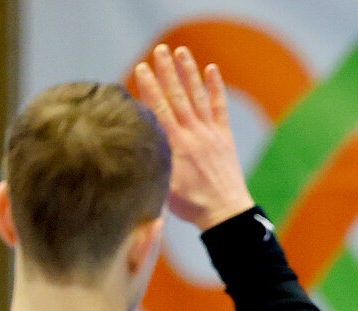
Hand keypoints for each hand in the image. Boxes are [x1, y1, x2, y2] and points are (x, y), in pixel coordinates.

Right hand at [133, 45, 254, 231]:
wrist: (226, 213)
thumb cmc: (191, 205)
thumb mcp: (163, 187)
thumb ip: (150, 164)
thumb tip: (131, 148)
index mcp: (175, 145)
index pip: (159, 109)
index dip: (150, 87)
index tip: (142, 67)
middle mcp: (193, 134)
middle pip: (177, 96)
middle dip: (167, 71)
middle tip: (159, 49)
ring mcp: (211, 134)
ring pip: (198, 96)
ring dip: (189, 72)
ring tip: (181, 51)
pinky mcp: (224, 137)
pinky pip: (220, 107)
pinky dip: (216, 88)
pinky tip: (212, 69)